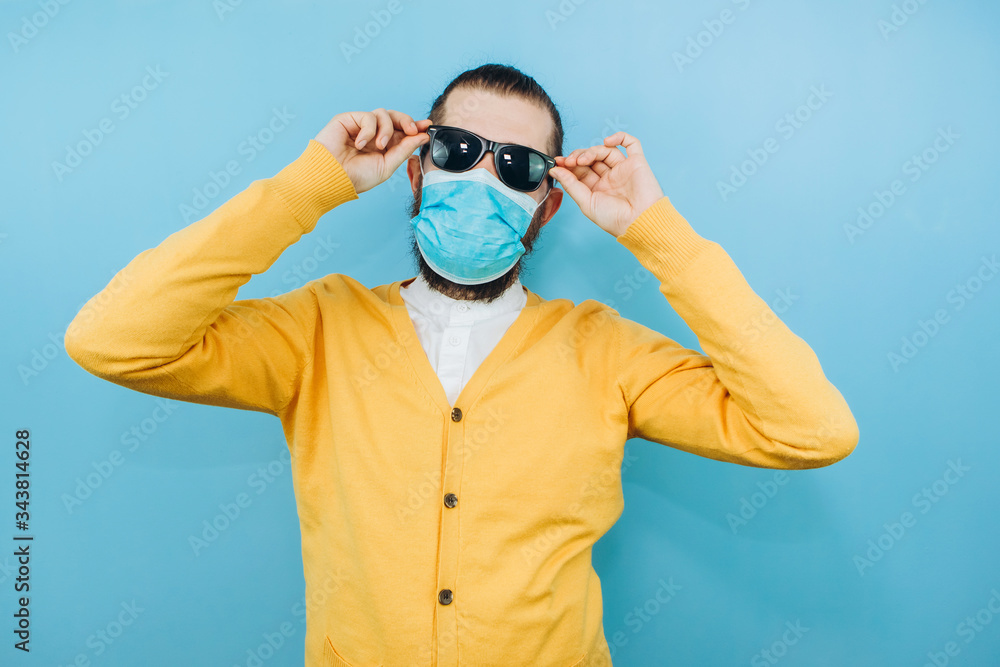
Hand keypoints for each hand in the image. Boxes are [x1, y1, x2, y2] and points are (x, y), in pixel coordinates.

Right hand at [313, 109, 430, 193]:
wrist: (332, 178)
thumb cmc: (356, 177)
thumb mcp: (387, 166)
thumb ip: (404, 150)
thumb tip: (423, 136)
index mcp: (384, 146)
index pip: (402, 131)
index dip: (416, 126)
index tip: (427, 126)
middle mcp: (373, 134)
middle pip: (396, 117)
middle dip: (407, 121)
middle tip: (412, 130)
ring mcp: (361, 126)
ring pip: (384, 114)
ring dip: (387, 129)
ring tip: (380, 146)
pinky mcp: (348, 119)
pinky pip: (368, 117)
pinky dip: (368, 130)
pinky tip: (360, 144)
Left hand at [548, 132, 664, 237]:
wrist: (640, 222)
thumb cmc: (615, 219)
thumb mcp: (586, 203)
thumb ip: (571, 185)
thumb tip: (555, 170)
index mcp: (597, 189)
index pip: (580, 171)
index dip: (568, 165)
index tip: (558, 162)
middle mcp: (610, 178)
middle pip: (591, 159)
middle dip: (578, 157)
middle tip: (569, 161)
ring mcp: (623, 169)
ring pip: (605, 151)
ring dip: (591, 151)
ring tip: (584, 159)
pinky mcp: (637, 162)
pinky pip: (631, 143)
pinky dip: (620, 137)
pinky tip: (607, 141)